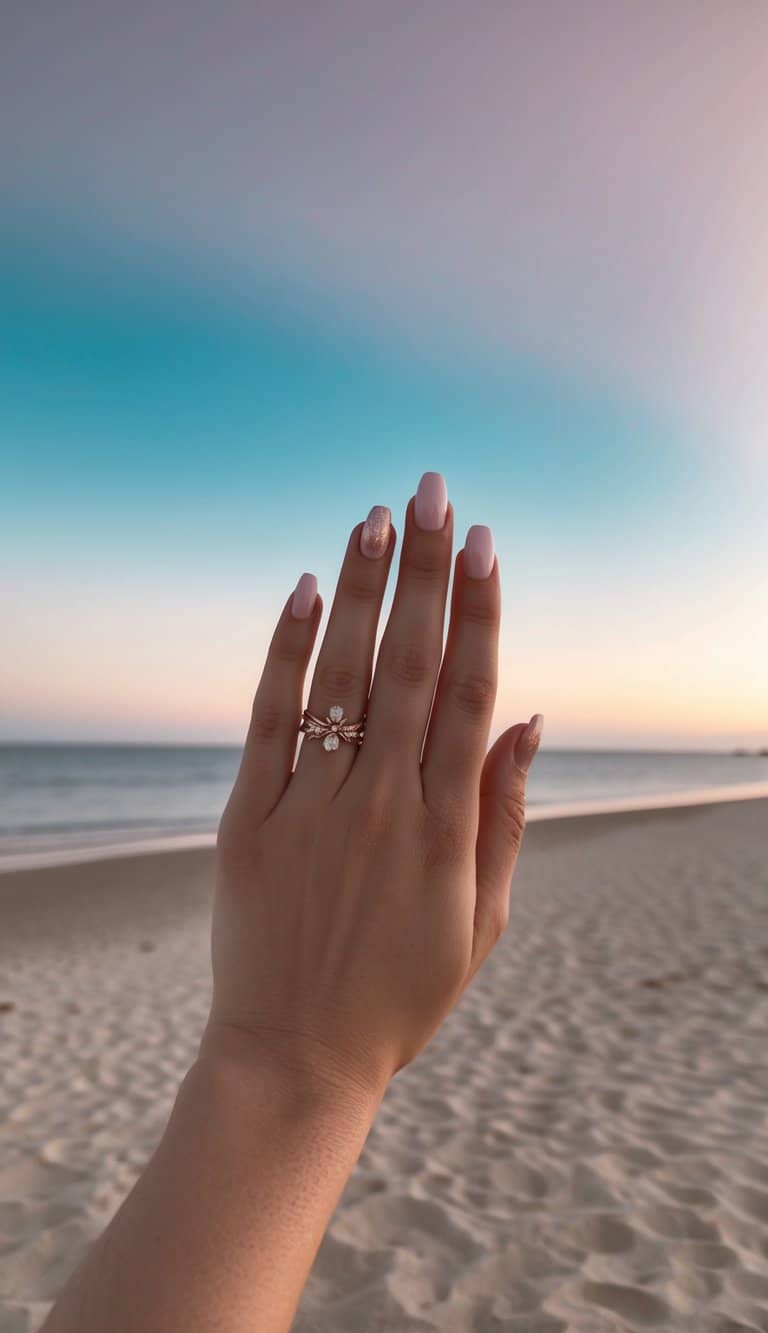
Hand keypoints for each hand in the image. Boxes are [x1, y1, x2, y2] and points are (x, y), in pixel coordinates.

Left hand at [206, 473, 541, 1109]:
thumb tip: (526, 717)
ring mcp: (310, 806)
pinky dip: (288, 651)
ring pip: (343, 676)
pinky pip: (269, 719)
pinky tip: (309, 591)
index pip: (467, 695)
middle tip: (437, 492)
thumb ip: (503, 813)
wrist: (294, 1057)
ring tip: (378, 516)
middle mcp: (380, 804)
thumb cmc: (400, 993)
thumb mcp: (483, 919)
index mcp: (444, 829)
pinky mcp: (248, 817)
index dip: (480, 613)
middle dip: (427, 572)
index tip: (486, 544)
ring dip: (364, 591)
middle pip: (411, 665)